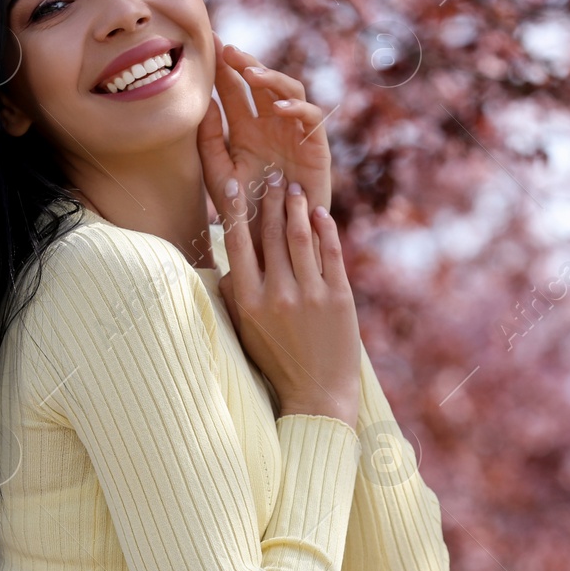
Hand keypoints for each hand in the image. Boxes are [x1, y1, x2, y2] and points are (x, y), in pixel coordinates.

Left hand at [196, 35, 333, 267]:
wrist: (274, 243)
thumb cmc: (245, 211)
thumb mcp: (219, 174)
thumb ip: (209, 140)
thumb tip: (204, 102)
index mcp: (245, 128)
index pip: (234, 90)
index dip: (223, 68)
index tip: (208, 45)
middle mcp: (271, 125)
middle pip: (261, 83)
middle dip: (246, 63)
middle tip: (227, 50)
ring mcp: (294, 132)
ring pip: (289, 91)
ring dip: (271, 78)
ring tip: (250, 73)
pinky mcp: (316, 146)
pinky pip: (311, 119)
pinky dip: (298, 109)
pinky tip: (279, 107)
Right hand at [208, 165, 359, 427]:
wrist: (317, 395)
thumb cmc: (276, 361)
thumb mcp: (245, 330)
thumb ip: (235, 294)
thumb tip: (230, 257)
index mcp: (248, 302)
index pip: (238, 244)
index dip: (235, 209)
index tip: (233, 182)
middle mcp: (277, 294)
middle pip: (270, 234)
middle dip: (271, 200)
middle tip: (272, 176)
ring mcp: (311, 295)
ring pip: (299, 237)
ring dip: (296, 207)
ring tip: (294, 188)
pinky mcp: (339, 298)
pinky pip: (330, 253)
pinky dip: (324, 228)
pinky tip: (320, 212)